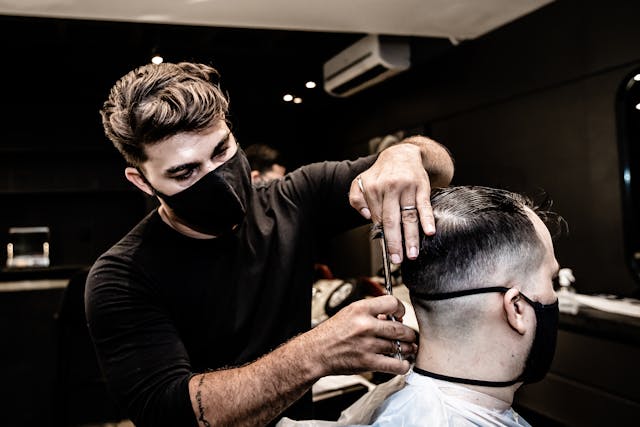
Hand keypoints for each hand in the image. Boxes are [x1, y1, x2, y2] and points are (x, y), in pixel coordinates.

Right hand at [307, 295, 416, 375]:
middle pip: (400, 328)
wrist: (316, 352)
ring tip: (407, 348)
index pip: (392, 303)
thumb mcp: (349, 313)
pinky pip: (395, 364)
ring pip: (400, 346)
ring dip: (408, 348)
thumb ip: (370, 313)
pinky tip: (402, 362)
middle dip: (408, 333)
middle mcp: (365, 326)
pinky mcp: (368, 362)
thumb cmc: (330, 333)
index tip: (400, 315)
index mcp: (360, 309)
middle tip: (409, 335)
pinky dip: (403, 365)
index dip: (400, 309)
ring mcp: (367, 345)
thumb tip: (391, 317)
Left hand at [349, 143, 434, 263]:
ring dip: (411, 237)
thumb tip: (367, 217)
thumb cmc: (382, 173)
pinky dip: (427, 219)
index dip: (382, 236)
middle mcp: (390, 188)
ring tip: (412, 253)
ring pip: (409, 216)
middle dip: (395, 242)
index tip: (387, 251)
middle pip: (392, 220)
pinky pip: (425, 205)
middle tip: (397, 259)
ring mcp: (407, 187)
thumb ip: (357, 200)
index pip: (377, 218)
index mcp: (373, 189)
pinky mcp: (422, 187)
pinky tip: (430, 231)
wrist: (402, 153)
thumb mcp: (361, 182)